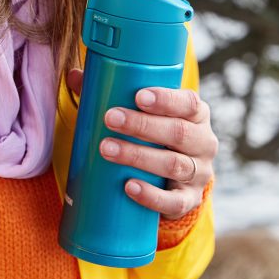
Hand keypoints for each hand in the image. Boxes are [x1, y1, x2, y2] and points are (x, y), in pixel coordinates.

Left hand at [67, 68, 217, 218]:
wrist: (173, 179)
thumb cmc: (153, 134)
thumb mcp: (142, 113)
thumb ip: (111, 92)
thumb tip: (74, 76)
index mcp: (195, 115)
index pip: (188, 103)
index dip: (166, 99)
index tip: (138, 96)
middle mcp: (203, 143)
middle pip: (178, 132)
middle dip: (142, 125)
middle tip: (110, 119)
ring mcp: (199, 174)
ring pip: (174, 165)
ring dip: (138, 156)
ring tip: (106, 149)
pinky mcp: (189, 200)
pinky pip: (175, 202)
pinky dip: (152, 196)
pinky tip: (130, 187)